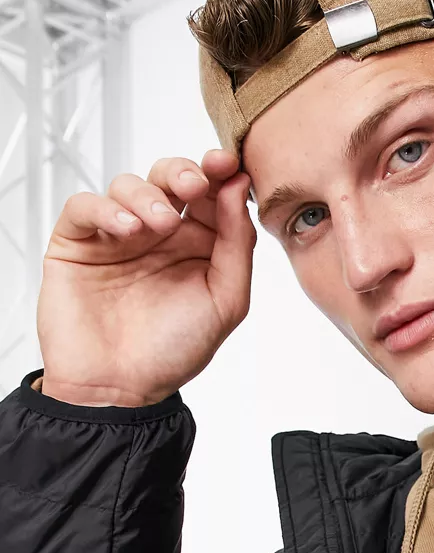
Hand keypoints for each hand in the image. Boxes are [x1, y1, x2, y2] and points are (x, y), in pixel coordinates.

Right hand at [36, 148, 255, 406]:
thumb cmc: (172, 351)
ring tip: (159, 222)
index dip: (218, 174)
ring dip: (147, 195)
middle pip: (168, 179)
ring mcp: (117, 236)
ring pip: (128, 185)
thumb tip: (237, 188)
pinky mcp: (77, 243)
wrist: (120, 389)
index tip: (228, 163)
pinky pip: (85, 206)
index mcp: (197, 245)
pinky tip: (127, 230)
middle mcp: (158, 235)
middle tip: (194, 183)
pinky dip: (106, 209)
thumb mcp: (225, 301)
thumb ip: (237, 245)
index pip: (209, 195)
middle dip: (183, 172)